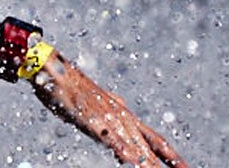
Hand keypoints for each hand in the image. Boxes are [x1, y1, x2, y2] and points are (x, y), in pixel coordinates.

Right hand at [31, 50, 187, 167]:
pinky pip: (109, 137)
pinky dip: (120, 149)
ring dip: (146, 162)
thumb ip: (113, 133)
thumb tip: (124, 154)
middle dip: (166, 164)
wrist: (54, 71)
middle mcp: (123, 118)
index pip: (157, 140)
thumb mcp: (97, 115)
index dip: (173, 156)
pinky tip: (129, 161)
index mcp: (126, 116)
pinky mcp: (92, 118)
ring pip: (134, 145)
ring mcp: (109, 118)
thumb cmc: (72, 92)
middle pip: (151, 147)